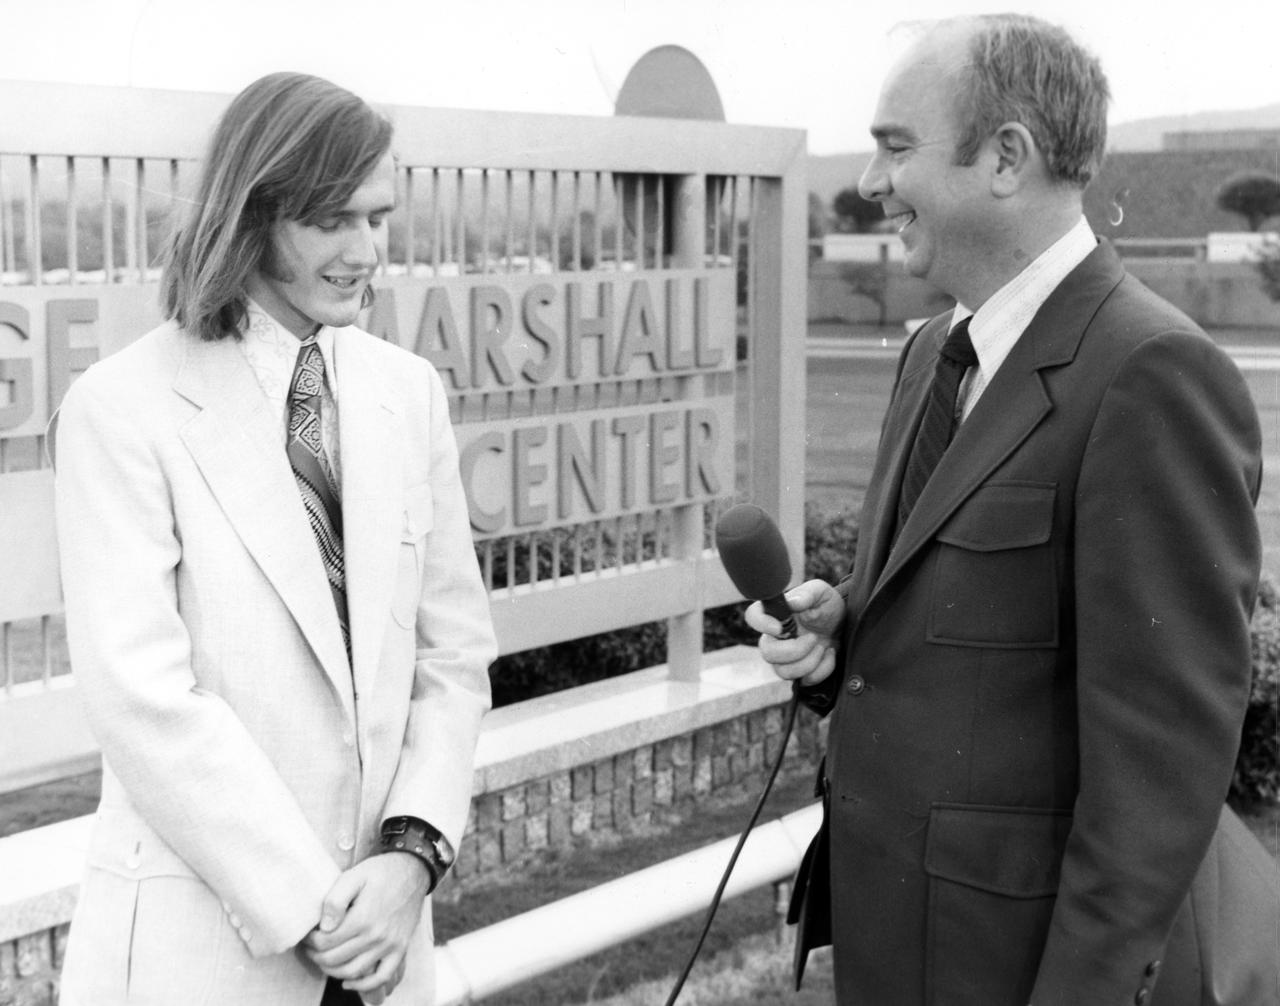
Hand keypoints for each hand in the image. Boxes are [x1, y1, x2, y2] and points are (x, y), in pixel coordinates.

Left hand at [303, 854, 429, 1001]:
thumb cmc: (381, 872)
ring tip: (324, 959)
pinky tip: (348, 982)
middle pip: (335, 959)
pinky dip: (363, 985)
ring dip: (332, 970)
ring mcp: (390, 945)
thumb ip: (336, 900)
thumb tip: (324, 926)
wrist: (413, 871)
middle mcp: (376, 936)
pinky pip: (381, 977)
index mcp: (362, 918)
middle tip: (310, 947)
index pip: (325, 942)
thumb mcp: (354, 875)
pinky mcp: (400, 949)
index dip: (310, 941)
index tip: (307, 934)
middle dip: (316, 955)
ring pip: (352, 971)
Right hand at [745, 579, 845, 686]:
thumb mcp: (822, 593)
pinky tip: (829, 654)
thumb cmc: (827, 606)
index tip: (780, 628)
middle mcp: (775, 638)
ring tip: (823, 647)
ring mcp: (785, 658)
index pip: (753, 616)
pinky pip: (804, 680)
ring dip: (809, 661)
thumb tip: (792, 602)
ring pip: (783, 672)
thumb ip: (807, 594)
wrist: (843, 626)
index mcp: (776, 615)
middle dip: (795, 650)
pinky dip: (822, 669)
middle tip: (814, 637)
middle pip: (767, 653)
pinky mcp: (799, 673)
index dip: (761, 624)